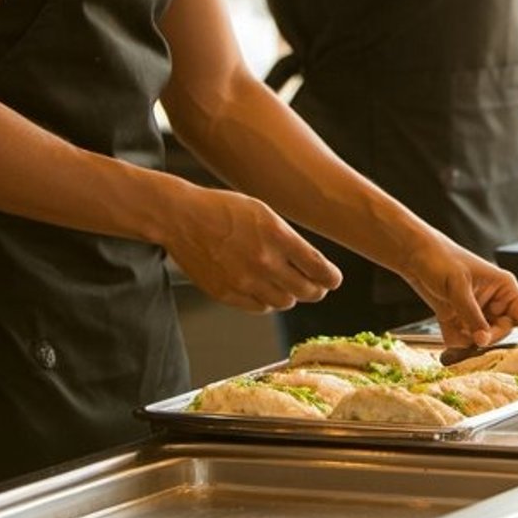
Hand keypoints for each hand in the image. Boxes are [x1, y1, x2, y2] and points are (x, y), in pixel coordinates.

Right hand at [161, 187, 341, 313]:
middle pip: (306, 290)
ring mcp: (244, 280)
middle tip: (318, 287)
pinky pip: (259, 308)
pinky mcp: (226, 293)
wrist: (182, 218)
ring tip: (290, 286)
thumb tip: (310, 262)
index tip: (334, 280)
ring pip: (284, 302)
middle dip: (317, 290)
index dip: (331, 277)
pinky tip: (266, 290)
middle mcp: (263, 261)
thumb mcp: (264, 213)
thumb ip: (288, 239)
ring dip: (292, 295)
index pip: (318, 267)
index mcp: (277, 236)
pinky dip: (268, 302)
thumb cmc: (224, 210)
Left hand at [400, 235, 517, 347]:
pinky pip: (463, 339)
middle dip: (489, 337)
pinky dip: (456, 340)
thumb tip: (484, 340)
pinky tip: (448, 331)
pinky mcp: (458, 319)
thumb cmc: (441, 259)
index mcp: (502, 286)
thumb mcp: (459, 288)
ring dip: (470, 341)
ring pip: (482, 338)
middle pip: (502, 330)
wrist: (414, 256)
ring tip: (458, 332)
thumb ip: (473, 316)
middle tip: (477, 339)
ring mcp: (475, 311)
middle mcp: (492, 300)